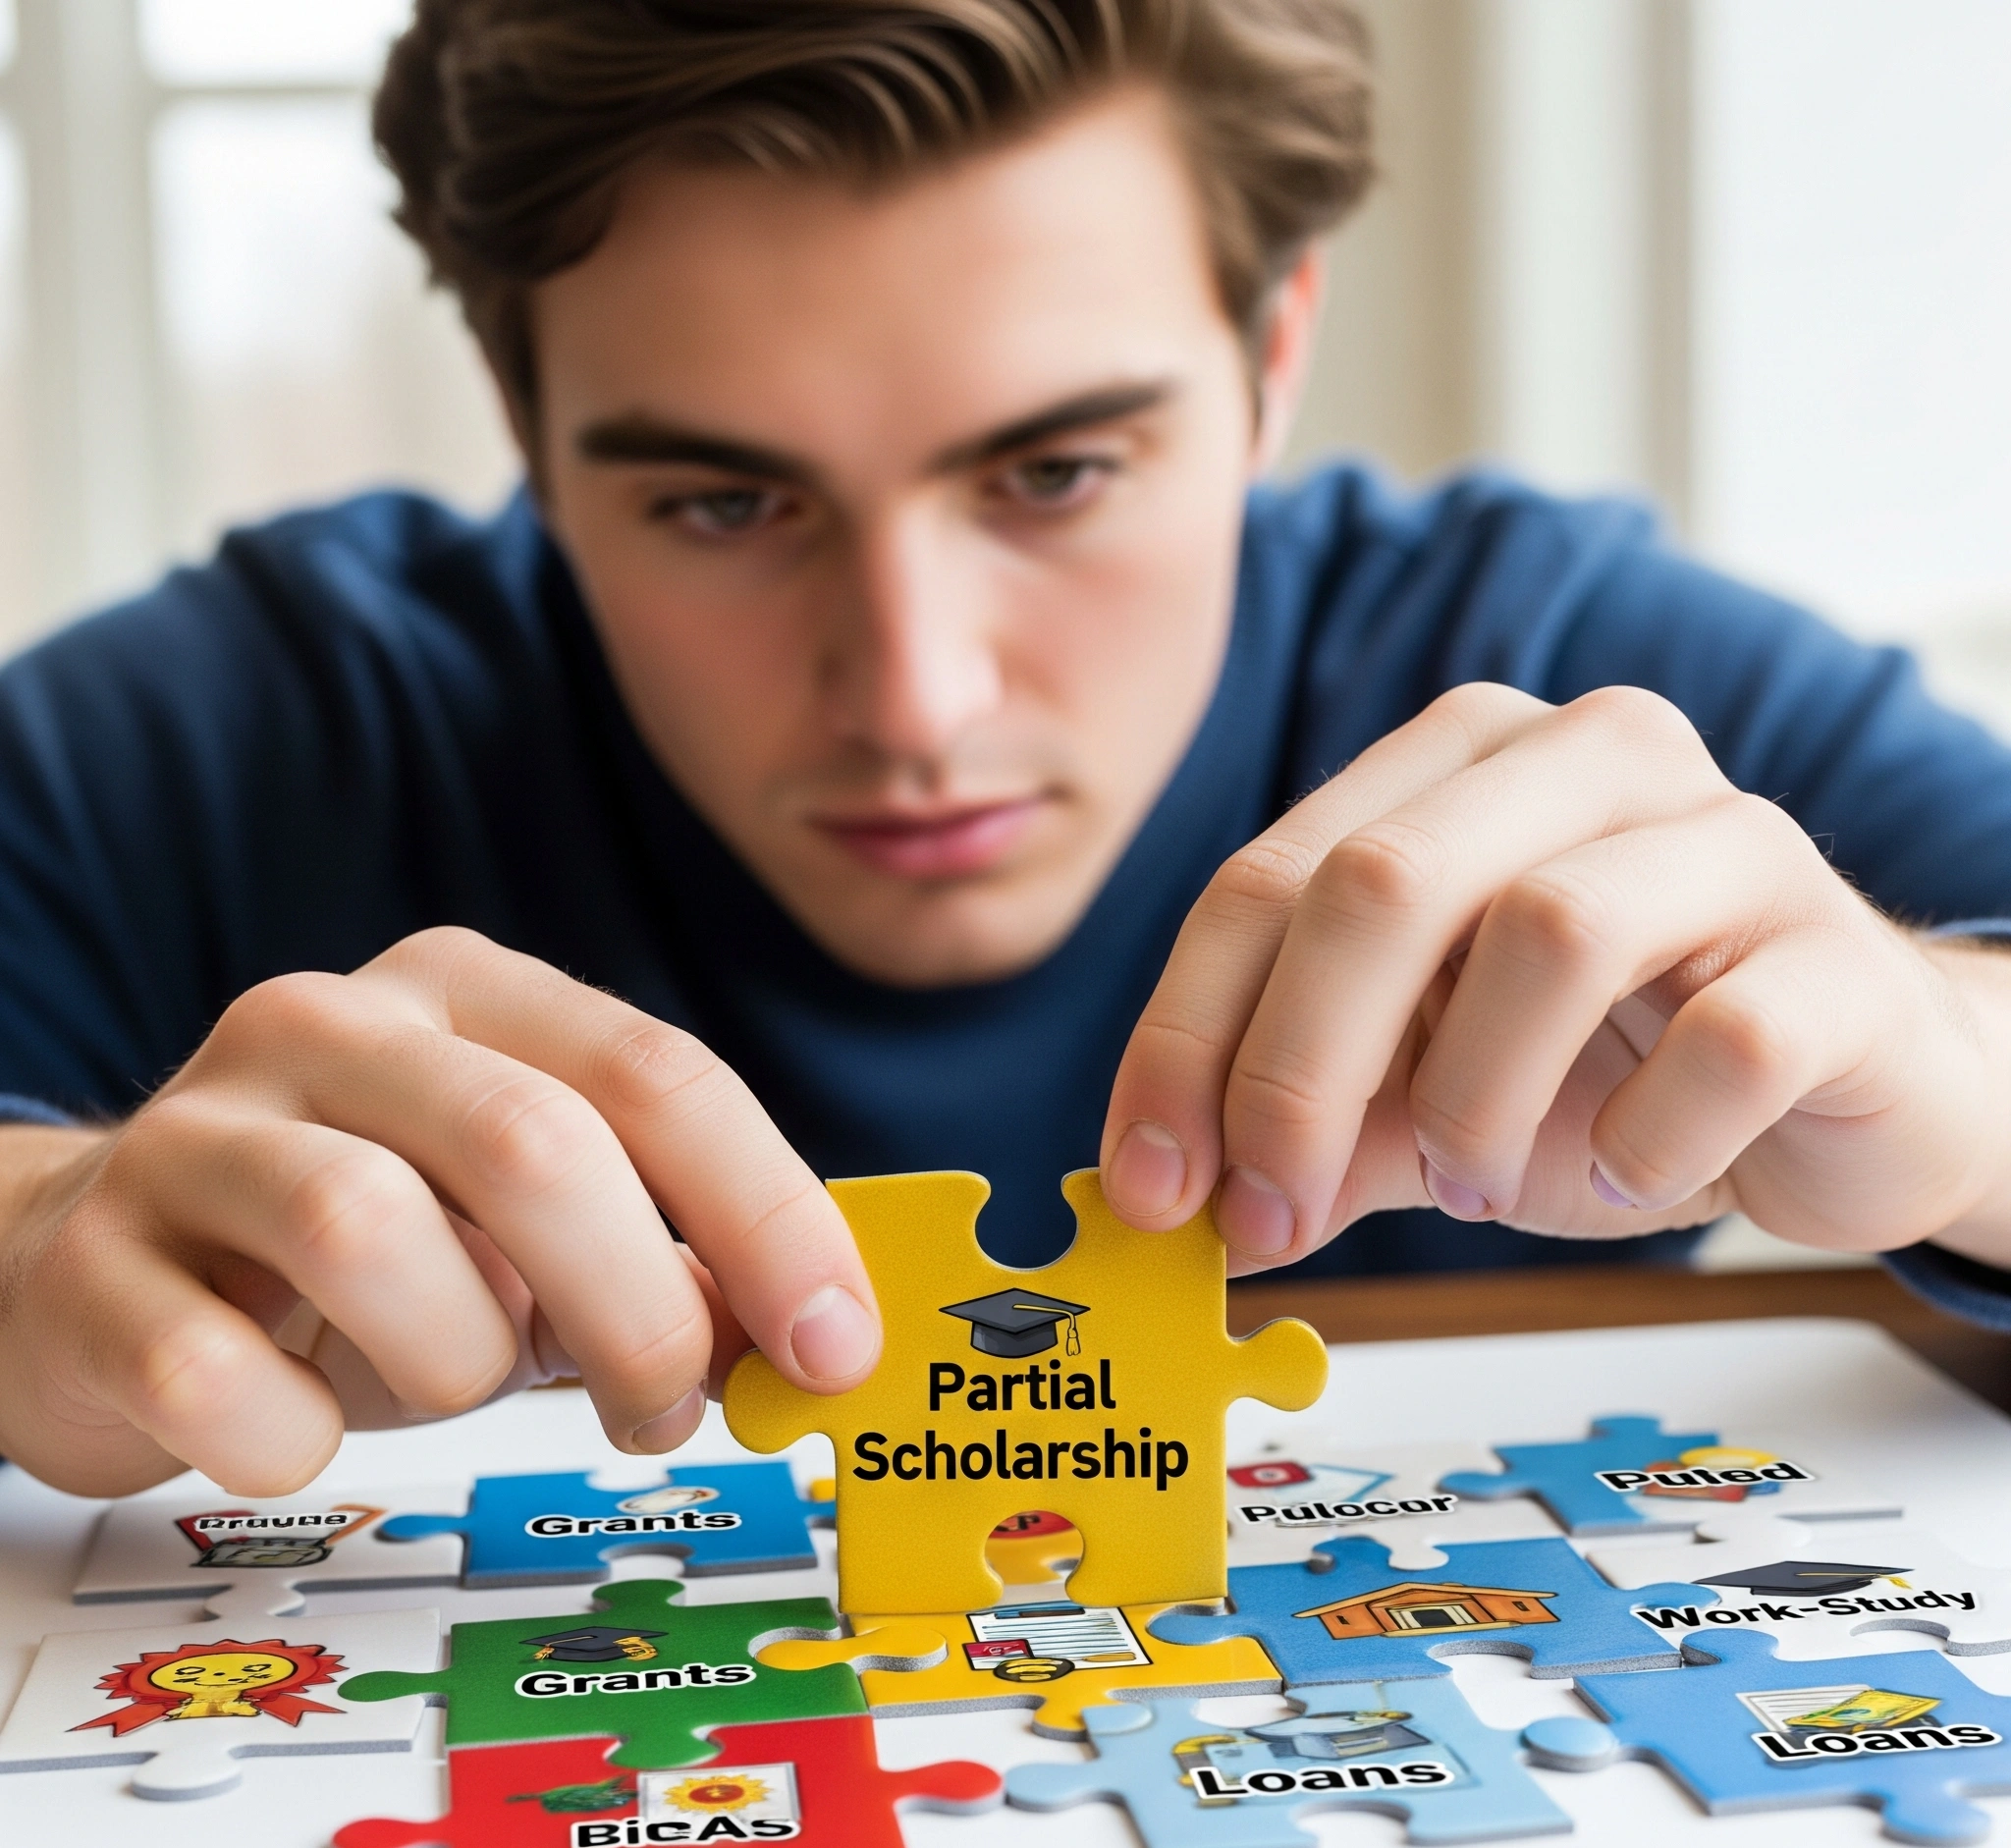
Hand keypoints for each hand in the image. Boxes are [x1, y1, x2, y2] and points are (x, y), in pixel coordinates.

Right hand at [0, 927, 877, 1496]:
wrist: (93, 1265)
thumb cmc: (363, 1256)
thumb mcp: (528, 1230)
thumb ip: (663, 1257)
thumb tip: (812, 1341)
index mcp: (469, 990)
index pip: (657, 1075)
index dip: (770, 1216)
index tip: (839, 1348)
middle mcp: (332, 1025)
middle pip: (533, 1143)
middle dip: (639, 1309)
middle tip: (662, 1410)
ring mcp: (199, 1131)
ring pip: (371, 1232)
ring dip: (461, 1359)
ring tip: (458, 1382)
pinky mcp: (96, 1261)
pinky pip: (219, 1376)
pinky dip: (295, 1437)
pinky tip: (298, 1423)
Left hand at [1100, 683, 2010, 1270]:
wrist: (1844, 1084)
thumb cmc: (1614, 1069)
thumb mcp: (1425, 1095)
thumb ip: (1307, 1134)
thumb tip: (1171, 1205)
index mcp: (1456, 765)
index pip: (1266, 880)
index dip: (1185, 1037)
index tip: (1150, 1184)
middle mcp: (1584, 757)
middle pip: (1382, 883)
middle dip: (1294, 1072)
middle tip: (1267, 1210)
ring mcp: (1725, 836)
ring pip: (1546, 933)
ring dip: (1473, 1101)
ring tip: (1470, 1185)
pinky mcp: (1836, 947)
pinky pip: (1720, 1041)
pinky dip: (1642, 1138)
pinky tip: (1623, 1168)